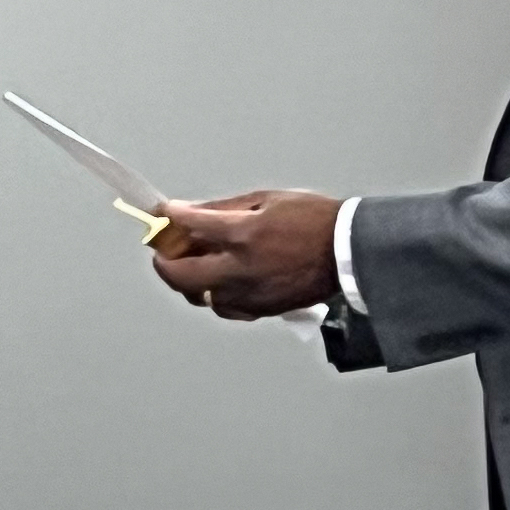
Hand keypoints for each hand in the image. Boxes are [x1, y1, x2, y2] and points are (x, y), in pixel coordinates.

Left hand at [148, 189, 340, 319]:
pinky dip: (214, 295)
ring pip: (199, 297)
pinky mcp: (260, 309)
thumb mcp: (267, 200)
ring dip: (187, 282)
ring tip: (190, 267)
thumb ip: (224, 208)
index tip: (163, 213)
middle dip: (163, 262)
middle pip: (180, 274)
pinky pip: (224, 308)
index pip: (189, 225)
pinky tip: (219, 283)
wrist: (347, 252)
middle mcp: (239, 268)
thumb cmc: (313, 220)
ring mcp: (248, 294)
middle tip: (161, 252)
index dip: (169, 217)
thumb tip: (192, 212)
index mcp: (242, 234)